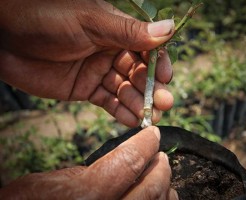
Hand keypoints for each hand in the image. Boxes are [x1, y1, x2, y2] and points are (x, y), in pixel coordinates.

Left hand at [0, 0, 173, 126]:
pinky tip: (133, 120)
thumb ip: (129, 31)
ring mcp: (99, 72)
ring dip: (140, 104)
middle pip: (140, 73)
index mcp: (116, 32)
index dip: (159, 64)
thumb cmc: (46, 17)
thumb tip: (168, 29)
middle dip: (153, 89)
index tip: (166, 77)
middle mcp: (111, 52)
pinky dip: (121, 112)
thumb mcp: (91, 22)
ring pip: (126, 91)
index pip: (147, 49)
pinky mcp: (86, 89)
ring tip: (150, 117)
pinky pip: (108, 102)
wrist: (5, 37)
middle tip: (164, 104)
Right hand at [0, 126, 177, 199]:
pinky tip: (159, 195)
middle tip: (160, 154)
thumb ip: (85, 172)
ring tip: (162, 173)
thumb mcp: (46, 182)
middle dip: (160, 166)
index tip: (153, 134)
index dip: (144, 144)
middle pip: (151, 187)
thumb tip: (117, 162)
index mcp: (85, 196)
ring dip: (164, 186)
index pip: (128, 162)